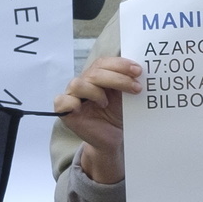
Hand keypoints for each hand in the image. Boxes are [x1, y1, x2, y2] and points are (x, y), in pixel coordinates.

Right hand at [54, 54, 142, 184]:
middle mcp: (84, 82)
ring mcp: (73, 96)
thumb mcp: (126, 96)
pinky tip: (84, 108)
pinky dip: (73, 103)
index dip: (120, 64)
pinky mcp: (65, 111)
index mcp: (97, 75)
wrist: (112, 138)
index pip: (104, 62)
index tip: (138, 71)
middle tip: (136, 87)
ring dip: (96, 92)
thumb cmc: (118, 115)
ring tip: (106, 103)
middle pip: (94, 72)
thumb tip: (139, 69)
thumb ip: (128, 82)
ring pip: (79, 84)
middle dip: (118, 78)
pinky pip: (62, 101)